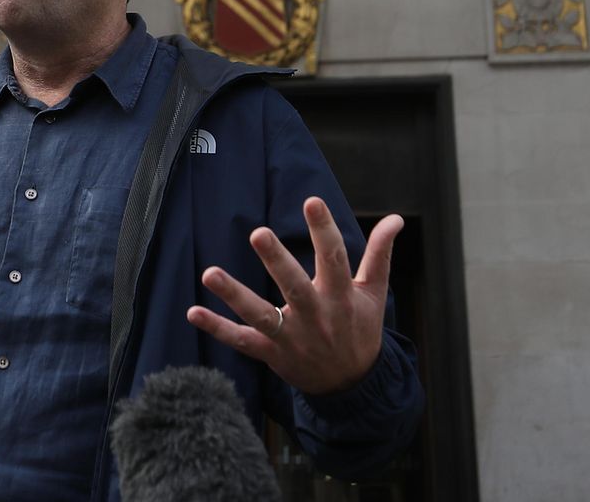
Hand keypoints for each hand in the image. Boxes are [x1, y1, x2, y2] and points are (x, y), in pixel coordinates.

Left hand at [185, 198, 400, 395]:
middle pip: (294, 287)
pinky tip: (193, 311)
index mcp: (342, 297)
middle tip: (258, 233)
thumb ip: (380, 254)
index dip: (324, 230)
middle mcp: (316, 317)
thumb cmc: (360, 330)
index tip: (312, 201)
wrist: (352, 387)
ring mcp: (292, 337)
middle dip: (276, 261)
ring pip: (261, 316)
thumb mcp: (374, 294)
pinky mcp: (272, 353)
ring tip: (210, 273)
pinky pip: (241, 341)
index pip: (335, 259)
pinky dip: (217, 328)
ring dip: (235, 295)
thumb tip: (396, 218)